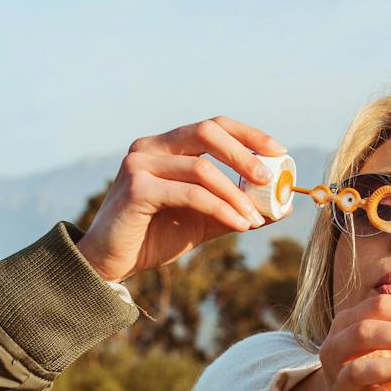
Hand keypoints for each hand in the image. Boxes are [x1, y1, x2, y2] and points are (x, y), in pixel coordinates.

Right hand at [75, 118, 285, 282]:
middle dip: (244, 154)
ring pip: (201, 169)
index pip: (213, 126)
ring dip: (235, 194)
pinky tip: (238, 224)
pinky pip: (191, 194)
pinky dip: (221, 208)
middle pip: (207, 132)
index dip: (248, 134)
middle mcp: (150, 147)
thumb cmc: (155, 237)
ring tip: (255, 218)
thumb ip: (234, 207)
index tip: (279, 152)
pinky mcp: (136, 188)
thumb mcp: (203, 220)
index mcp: (166, 146)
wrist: (111, 263)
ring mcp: (140, 164)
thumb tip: (279, 207)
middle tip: (269, 179)